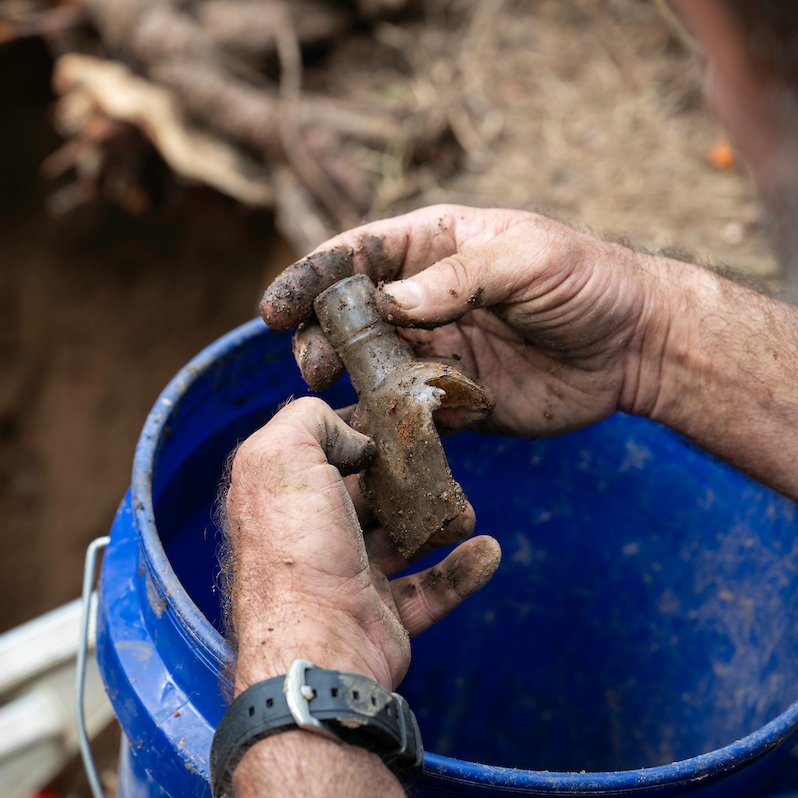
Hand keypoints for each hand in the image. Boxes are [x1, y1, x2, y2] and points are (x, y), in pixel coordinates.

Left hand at [225, 396, 500, 694]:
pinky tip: (487, 551)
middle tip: (442, 467)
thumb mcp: (283, 456)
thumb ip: (309, 420)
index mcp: (282, 497)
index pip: (322, 451)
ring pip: (402, 540)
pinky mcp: (381, 615)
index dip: (359, 430)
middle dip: (409, 480)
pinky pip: (428, 590)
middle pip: (368, 496)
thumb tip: (354, 440)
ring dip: (440, 523)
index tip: (399, 418)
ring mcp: (346, 577)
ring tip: (466, 512)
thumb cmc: (296, 547)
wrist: (315, 649)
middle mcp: (310, 535)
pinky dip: (459, 572)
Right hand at [260, 205, 672, 438]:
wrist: (634, 346)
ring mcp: (437, 349)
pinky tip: (368, 434)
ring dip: (345, 380)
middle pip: (351, 315)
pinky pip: (408, 409)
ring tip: (328, 396)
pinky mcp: (454, 397)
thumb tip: (388, 300)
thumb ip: (458, 278)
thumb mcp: (527, 259)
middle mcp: (425, 299)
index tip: (276, 307)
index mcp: (434, 248)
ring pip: (371, 365)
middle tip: (308, 364)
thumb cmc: (586, 281)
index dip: (311, 278)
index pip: (356, 256)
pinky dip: (385, 420)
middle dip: (319, 335)